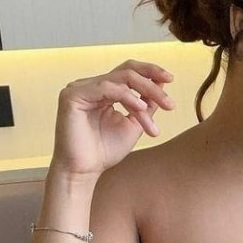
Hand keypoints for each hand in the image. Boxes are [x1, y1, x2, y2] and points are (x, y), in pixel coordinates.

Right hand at [51, 59, 174, 178]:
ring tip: (161, 108)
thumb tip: (161, 83)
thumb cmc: (106, 151)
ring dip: (145, 93)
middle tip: (170, 101)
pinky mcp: (72, 95)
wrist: (85, 171)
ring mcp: (80, 88)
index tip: (171, 79)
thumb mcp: (134, 124)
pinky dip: (127, 96)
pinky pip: (106, 87)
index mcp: (103, 90)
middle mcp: (91, 86)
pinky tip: (141, 108)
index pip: (128, 72)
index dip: (150, 71)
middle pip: (127, 71)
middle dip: (152, 83)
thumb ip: (146, 104)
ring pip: (121, 79)